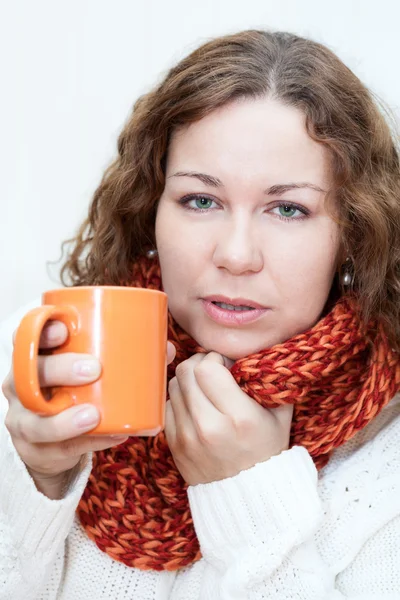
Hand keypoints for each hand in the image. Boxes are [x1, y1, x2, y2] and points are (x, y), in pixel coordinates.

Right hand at [2, 319, 175, 498]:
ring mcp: (24, 419)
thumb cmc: (74, 391)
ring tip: (93, 415)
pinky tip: (111, 436)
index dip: (42, 331)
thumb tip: (166, 348)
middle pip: (30, 374)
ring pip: (35, 420)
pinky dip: (87, 443)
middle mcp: (20, 386)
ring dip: (65, 419)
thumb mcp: (87, 370)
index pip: (26, 337)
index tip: (66, 329)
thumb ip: (122, 356)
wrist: (51, 440)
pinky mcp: (35, 449)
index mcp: (34, 358)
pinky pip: (58, 448)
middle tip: (93, 369)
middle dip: (59, 369)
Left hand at [165, 352, 292, 485]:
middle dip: (198, 365)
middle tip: (212, 372)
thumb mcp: (279, 415)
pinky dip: (179, 400)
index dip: (213, 359)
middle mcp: (209, 427)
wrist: (249, 497)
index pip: (206, 369)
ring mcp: (187, 438)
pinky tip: (195, 407)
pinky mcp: (174, 446)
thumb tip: (252, 353)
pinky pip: (167, 406)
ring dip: (188, 381)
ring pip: (173, 386)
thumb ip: (269, 381)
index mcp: (238, 418)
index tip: (225, 366)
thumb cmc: (267, 451)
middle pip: (185, 372)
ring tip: (204, 390)